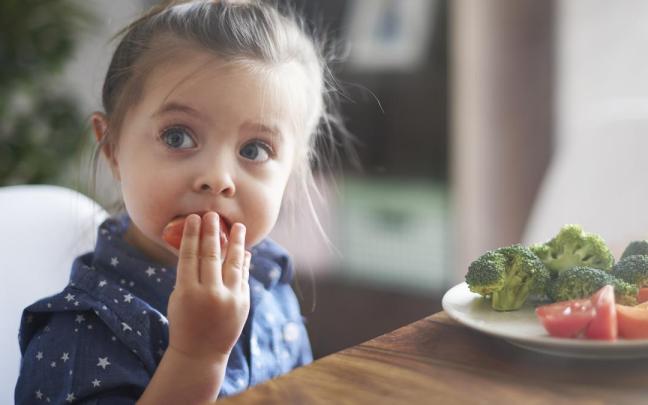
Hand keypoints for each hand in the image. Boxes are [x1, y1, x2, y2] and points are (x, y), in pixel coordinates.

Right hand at [166, 212, 250, 361]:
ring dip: (236, 242)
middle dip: (212, 232)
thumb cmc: (184, 321)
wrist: (201, 352)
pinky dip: (244, 262)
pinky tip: (244, 250)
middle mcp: (209, 294)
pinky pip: (243, 276)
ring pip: (234, 263)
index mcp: (187, 292)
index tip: (194, 218)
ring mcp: (229, 299)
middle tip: (212, 215)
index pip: (189, 256)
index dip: (192, 235)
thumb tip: (201, 246)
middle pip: (211, 256)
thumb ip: (189, 274)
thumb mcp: (179, 298)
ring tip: (238, 226)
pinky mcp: (243, 303)